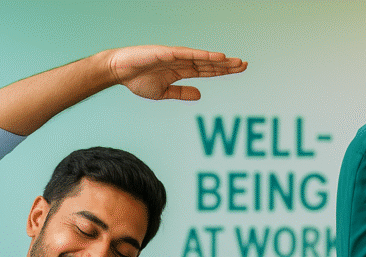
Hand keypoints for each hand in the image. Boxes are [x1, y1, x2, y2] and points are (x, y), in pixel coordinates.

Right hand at [106, 45, 246, 100]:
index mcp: (181, 71)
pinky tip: (216, 57)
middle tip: (245, 65)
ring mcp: (175, 56)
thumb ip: (182, 93)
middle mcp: (182, 62)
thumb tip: (200, 95)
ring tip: (235, 62)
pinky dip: (203, 55)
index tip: (238, 70)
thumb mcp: (163, 92)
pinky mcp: (167, 53)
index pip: (206, 71)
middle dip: (226, 65)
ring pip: (202, 58)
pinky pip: (189, 54)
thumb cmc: (138, 80)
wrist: (120, 72)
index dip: (222, 71)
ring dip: (219, 60)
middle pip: (208, 64)